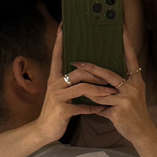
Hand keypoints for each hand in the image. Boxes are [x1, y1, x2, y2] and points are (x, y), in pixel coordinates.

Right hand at [34, 25, 120, 143]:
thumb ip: (72, 84)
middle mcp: (54, 84)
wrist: (44, 130)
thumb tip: (87, 74)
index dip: (60, 41)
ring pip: (82, 88)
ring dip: (100, 90)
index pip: (57, 56)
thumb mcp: (62, 94)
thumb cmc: (57, 111)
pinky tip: (103, 110)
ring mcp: (58, 97)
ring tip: (112, 92)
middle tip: (111, 76)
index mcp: (54, 78)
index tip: (64, 26)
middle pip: (78, 72)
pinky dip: (94, 109)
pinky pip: (82, 107)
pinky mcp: (62, 110)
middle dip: (96, 74)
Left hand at [69, 28, 156, 145]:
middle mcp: (133, 86)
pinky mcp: (120, 109)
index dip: (126, 42)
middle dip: (90, 67)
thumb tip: (99, 80)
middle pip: (108, 72)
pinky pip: (100, 103)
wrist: (143, 133)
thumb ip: (115, 88)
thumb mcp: (130, 97)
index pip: (130, 57)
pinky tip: (83, 103)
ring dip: (87, 87)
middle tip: (76, 61)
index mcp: (136, 80)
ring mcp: (127, 97)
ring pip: (101, 89)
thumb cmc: (133, 114)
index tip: (121, 26)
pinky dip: (92, 103)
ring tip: (74, 83)